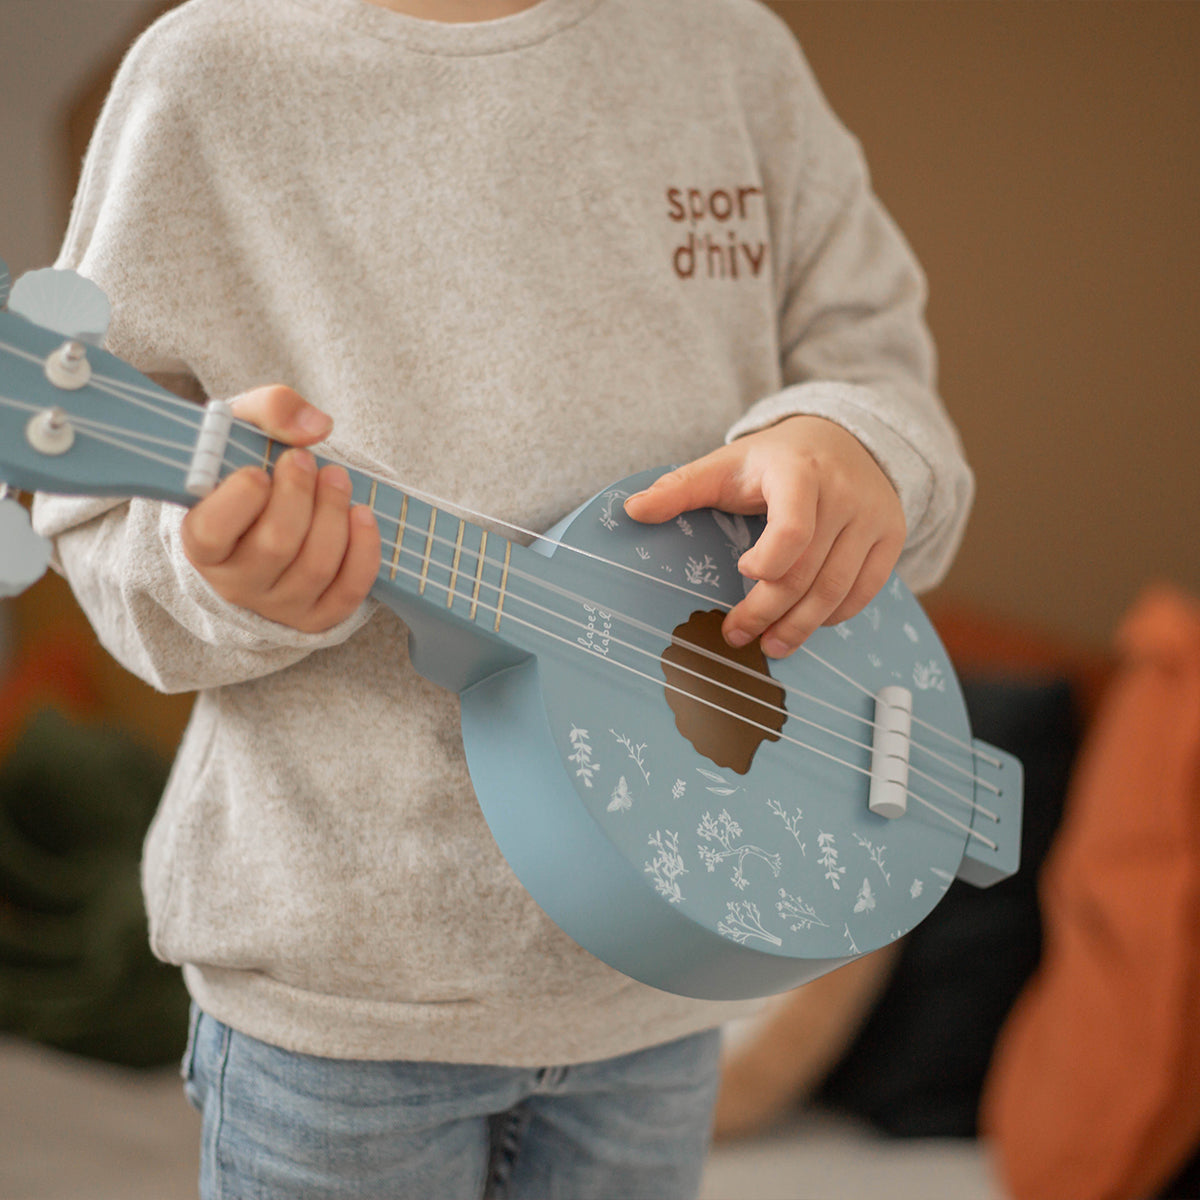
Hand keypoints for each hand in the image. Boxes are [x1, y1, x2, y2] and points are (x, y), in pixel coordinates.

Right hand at [180, 385, 380, 632]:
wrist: (263, 513)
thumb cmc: (245, 467)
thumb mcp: (243, 427)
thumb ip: (270, 409)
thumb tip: (315, 428)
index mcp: (199, 542)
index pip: (212, 531)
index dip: (242, 497)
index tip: (260, 469)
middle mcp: (233, 583)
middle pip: (276, 545)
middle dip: (301, 495)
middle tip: (307, 460)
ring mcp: (276, 605)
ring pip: (315, 566)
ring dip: (335, 513)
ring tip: (337, 478)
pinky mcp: (315, 617)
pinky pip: (348, 592)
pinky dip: (364, 551)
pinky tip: (362, 514)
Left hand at [623, 416, 904, 656]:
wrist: (845, 436)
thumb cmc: (774, 459)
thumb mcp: (726, 463)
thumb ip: (679, 488)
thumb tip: (630, 510)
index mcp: (799, 472)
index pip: (792, 529)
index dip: (767, 564)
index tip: (742, 572)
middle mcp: (844, 494)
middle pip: (807, 571)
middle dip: (768, 611)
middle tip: (738, 635)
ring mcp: (873, 516)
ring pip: (836, 589)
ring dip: (800, 626)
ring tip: (770, 646)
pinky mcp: (891, 535)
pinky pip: (865, 590)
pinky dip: (834, 615)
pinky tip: (807, 623)